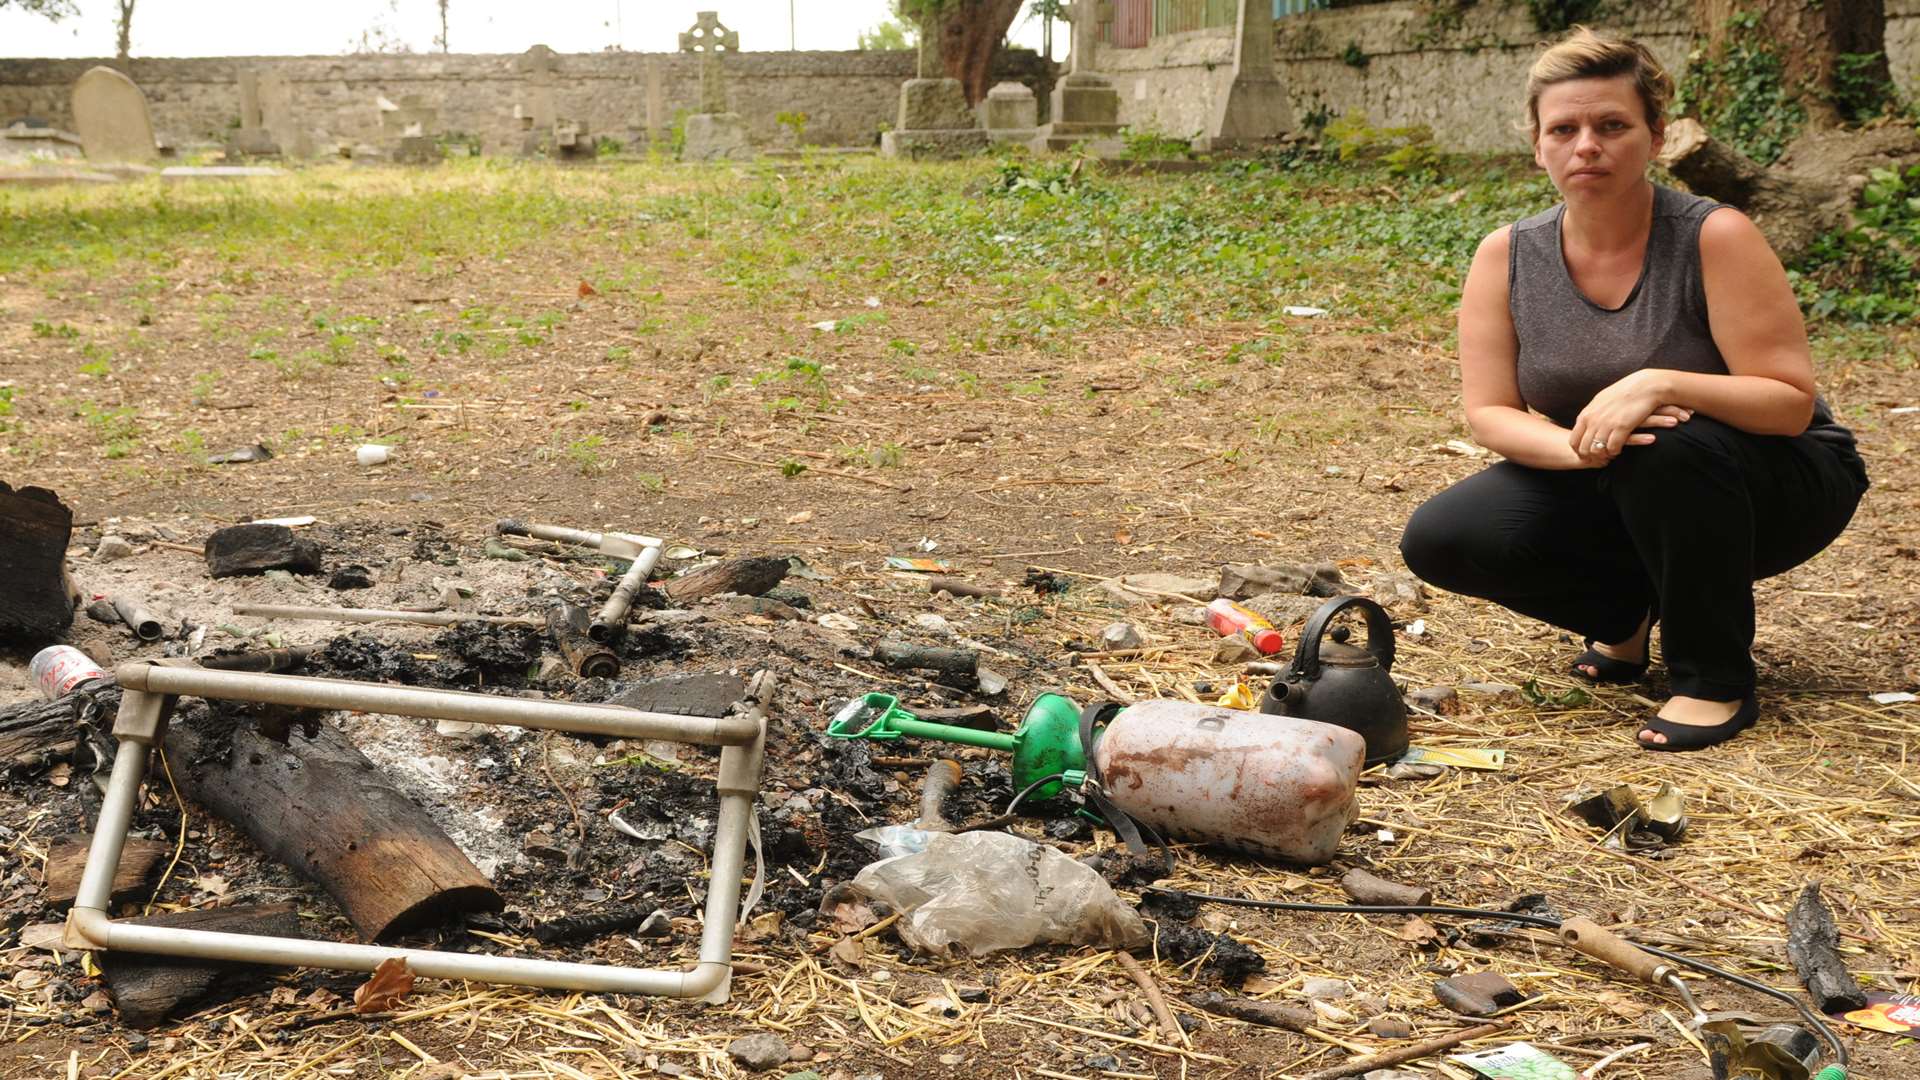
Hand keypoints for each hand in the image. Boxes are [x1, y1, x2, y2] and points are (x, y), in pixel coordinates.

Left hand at [1569, 371, 1691, 465]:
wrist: (1644, 386)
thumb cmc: (1624, 392)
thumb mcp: (1601, 401)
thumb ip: (1592, 413)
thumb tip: (1586, 421)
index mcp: (1586, 415)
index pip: (1574, 441)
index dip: (1579, 452)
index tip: (1588, 455)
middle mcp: (1593, 420)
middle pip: (1584, 449)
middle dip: (1591, 457)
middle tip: (1600, 458)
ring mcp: (1606, 424)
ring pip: (1597, 451)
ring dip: (1604, 456)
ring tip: (1610, 454)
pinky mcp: (1621, 427)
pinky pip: (1613, 448)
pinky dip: (1615, 452)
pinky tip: (1619, 450)